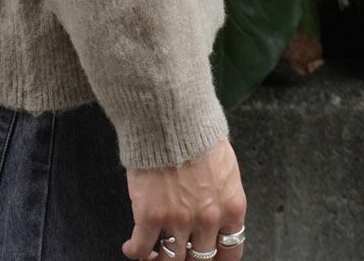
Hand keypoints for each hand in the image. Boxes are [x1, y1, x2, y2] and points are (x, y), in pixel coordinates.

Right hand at [121, 138, 245, 260]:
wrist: (170, 116)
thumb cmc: (196, 132)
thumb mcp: (225, 167)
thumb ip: (223, 196)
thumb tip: (218, 212)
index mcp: (231, 208)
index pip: (231, 252)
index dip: (218, 260)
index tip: (209, 259)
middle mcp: (207, 220)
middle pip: (201, 260)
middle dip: (190, 259)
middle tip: (181, 255)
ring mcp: (178, 222)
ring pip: (171, 259)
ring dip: (161, 259)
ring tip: (154, 255)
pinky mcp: (150, 216)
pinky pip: (142, 247)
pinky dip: (136, 251)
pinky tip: (132, 248)